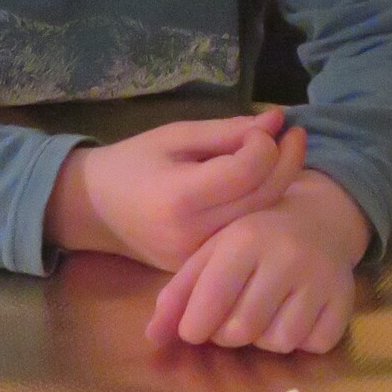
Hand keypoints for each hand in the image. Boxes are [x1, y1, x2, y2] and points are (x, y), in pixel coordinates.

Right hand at [47, 108, 305, 270]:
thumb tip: (278, 122)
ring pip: (261, 220)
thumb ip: (227, 131)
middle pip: (263, 199)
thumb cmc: (132, 163)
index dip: (264, 145)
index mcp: (180, 198)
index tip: (263, 127)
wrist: (96, 211)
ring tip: (284, 155)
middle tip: (295, 135)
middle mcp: (193, 236)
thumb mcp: (175, 136)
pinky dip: (262, 208)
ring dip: (281, 185)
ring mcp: (201, 259)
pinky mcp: (205, 269)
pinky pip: (247, 236)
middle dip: (287, 162)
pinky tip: (265, 185)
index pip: (247, 172)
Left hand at [146, 170, 368, 353]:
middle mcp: (286, 256)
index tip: (195, 328)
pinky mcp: (344, 299)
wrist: (319, 222)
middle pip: (242, 330)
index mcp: (245, 239)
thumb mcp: (211, 253)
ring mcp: (320, 278)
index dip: (195, 326)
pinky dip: (301, 340)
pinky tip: (296, 315)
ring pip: (278, 342)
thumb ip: (179, 294)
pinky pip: (313, 345)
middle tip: (232, 318)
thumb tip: (153, 338)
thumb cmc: (254, 241)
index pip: (212, 300)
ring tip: (265, 314)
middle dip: (228, 334)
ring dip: (264, 338)